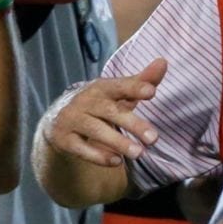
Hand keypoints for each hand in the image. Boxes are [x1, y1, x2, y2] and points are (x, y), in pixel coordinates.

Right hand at [39, 58, 166, 166]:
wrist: (58, 119)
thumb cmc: (100, 104)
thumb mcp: (118, 93)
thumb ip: (141, 81)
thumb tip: (163, 62)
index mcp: (102, 87)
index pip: (119, 85)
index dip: (135, 87)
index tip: (152, 92)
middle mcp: (85, 101)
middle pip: (110, 111)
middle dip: (133, 124)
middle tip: (154, 138)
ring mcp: (72, 119)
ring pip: (96, 130)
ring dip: (118, 142)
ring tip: (139, 153)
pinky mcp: (63, 139)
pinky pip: (81, 148)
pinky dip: (98, 156)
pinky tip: (117, 161)